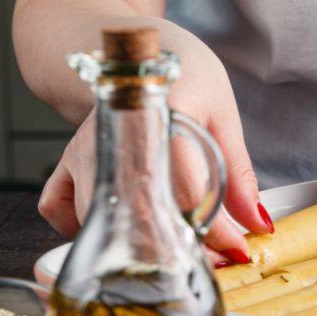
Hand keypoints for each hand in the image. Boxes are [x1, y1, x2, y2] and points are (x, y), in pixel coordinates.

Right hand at [38, 28, 272, 263]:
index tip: (236, 249)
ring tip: (182, 247)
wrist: (139, 55)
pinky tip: (123, 226)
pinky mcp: (70, 162)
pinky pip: (60, 209)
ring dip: (142, 246)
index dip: (214, 229)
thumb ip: (239, 173)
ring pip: (101, 219)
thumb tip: (256, 222)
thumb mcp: (223, 117)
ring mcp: (86, 149)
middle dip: (180, 248)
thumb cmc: (184, 78)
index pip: (184, 187)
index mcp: (159, 110)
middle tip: (212, 259)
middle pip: (138, 210)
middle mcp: (114, 132)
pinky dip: (88, 228)